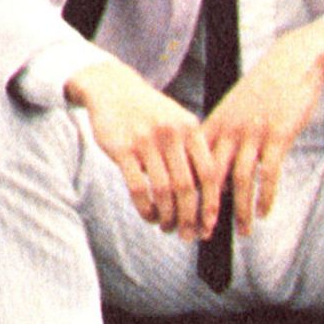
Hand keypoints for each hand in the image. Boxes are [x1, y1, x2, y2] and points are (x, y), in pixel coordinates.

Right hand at [65, 58, 219, 240]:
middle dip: (189, 217)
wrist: (112, 88)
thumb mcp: (178, 121)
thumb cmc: (150, 112)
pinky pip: (138, 188)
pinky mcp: (122, 149)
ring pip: (162, 191)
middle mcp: (170, 134)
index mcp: (190, 128)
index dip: (211, 203)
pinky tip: (149, 216)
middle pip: (186, 187)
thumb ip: (193, 151)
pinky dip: (146, 208)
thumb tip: (209, 195)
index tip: (210, 224)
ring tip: (167, 227)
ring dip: (167, 216)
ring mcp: (145, 141)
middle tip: (187, 235)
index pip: (208, 172)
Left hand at [202, 21, 323, 235]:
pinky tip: (265, 212)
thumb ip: (222, 137)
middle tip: (202, 235)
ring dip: (241, 210)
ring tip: (243, 231)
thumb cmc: (262, 89)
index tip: (183, 219)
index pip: (193, 166)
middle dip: (205, 210)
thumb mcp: (234, 109)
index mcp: (214, 124)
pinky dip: (266, 196)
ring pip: (240, 180)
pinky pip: (269, 172)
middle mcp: (229, 130)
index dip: (186, 196)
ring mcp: (253, 132)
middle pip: (211, 177)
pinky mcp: (278, 134)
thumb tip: (216, 173)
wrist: (291, 62)